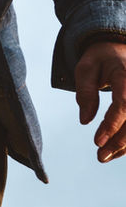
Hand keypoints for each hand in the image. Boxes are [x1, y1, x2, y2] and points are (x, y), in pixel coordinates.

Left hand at [74, 40, 125, 162]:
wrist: (118, 49)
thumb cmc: (99, 60)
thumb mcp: (85, 69)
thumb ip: (85, 93)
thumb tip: (85, 121)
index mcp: (125, 74)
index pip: (123, 102)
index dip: (112, 124)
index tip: (97, 142)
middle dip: (120, 140)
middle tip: (100, 156)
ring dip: (125, 144)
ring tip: (104, 157)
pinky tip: (116, 151)